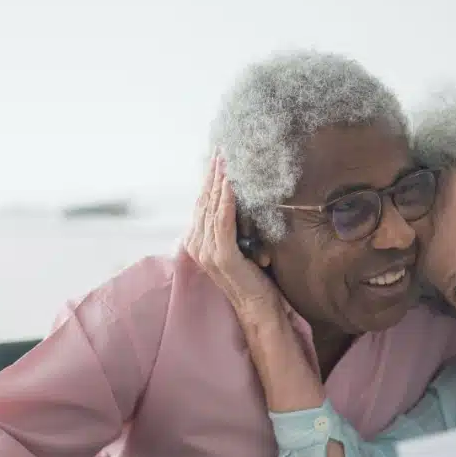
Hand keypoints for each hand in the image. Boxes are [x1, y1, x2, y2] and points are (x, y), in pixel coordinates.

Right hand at [184, 154, 281, 316]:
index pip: (202, 203)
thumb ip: (231, 227)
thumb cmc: (253, 278)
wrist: (258, 307)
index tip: (217, 156)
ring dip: (220, 180)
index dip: (209, 179)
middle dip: (213, 174)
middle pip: (204, 201)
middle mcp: (197, 245)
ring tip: (226, 158)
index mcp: (197, 242)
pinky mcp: (222, 255)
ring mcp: (207, 251)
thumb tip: (237, 200)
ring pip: (212, 207)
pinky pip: (224, 220)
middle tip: (221, 149)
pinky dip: (227, 198)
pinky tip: (232, 181)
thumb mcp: (239, 246)